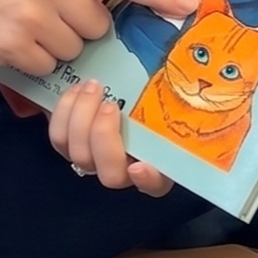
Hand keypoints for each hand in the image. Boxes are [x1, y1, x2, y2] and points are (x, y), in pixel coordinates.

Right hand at [0, 0, 194, 74]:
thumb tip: (114, 1)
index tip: (188, 5)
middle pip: (98, 26)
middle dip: (81, 28)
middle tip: (50, 14)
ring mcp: (31, 18)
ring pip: (75, 50)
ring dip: (57, 47)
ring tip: (26, 25)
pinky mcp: (12, 47)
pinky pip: (47, 68)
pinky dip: (35, 62)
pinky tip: (13, 41)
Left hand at [49, 77, 174, 195]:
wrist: (110, 83)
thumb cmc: (146, 87)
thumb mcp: (163, 91)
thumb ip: (170, 95)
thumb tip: (197, 72)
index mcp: (157, 164)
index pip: (156, 185)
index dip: (148, 180)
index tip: (139, 166)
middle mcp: (124, 170)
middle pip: (110, 174)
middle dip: (105, 137)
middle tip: (110, 103)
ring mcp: (94, 160)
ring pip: (79, 156)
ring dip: (82, 120)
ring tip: (93, 88)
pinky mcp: (69, 146)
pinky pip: (59, 138)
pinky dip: (64, 113)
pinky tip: (77, 90)